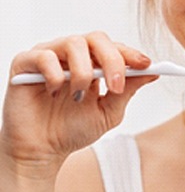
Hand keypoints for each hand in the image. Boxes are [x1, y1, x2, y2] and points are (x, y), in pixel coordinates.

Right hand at [0, 31, 155, 175]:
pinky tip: (55, 92)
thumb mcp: (108, 113)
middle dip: (112, 60)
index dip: (130, 54)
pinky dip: (54, 73)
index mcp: (92, 63)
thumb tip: (152, 72)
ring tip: (80, 96)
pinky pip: (43, 56)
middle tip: (116, 85)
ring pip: (73, 43)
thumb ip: (127, 91)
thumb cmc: (72, 130)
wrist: (40, 152)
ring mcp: (48, 56)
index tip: (147, 65)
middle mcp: (71, 55)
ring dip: (84, 71)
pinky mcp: (25, 64)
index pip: (113, 48)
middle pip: (96, 38)